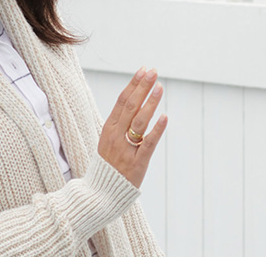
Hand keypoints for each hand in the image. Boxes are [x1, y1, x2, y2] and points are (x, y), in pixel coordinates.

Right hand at [97, 67, 167, 187]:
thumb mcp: (109, 140)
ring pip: (139, 121)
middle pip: (129, 106)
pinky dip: (157, 130)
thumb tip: (137, 100)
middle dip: (142, 87)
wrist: (101, 194)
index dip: (133, 85)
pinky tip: (165, 117)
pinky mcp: (137, 162)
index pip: (121, 101)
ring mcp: (126, 149)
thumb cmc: (109, 164)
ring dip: (150, 103)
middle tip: (153, 71)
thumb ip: (121, 122)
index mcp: (108, 129)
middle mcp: (116, 136)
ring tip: (159, 87)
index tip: (143, 70)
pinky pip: (148, 143)